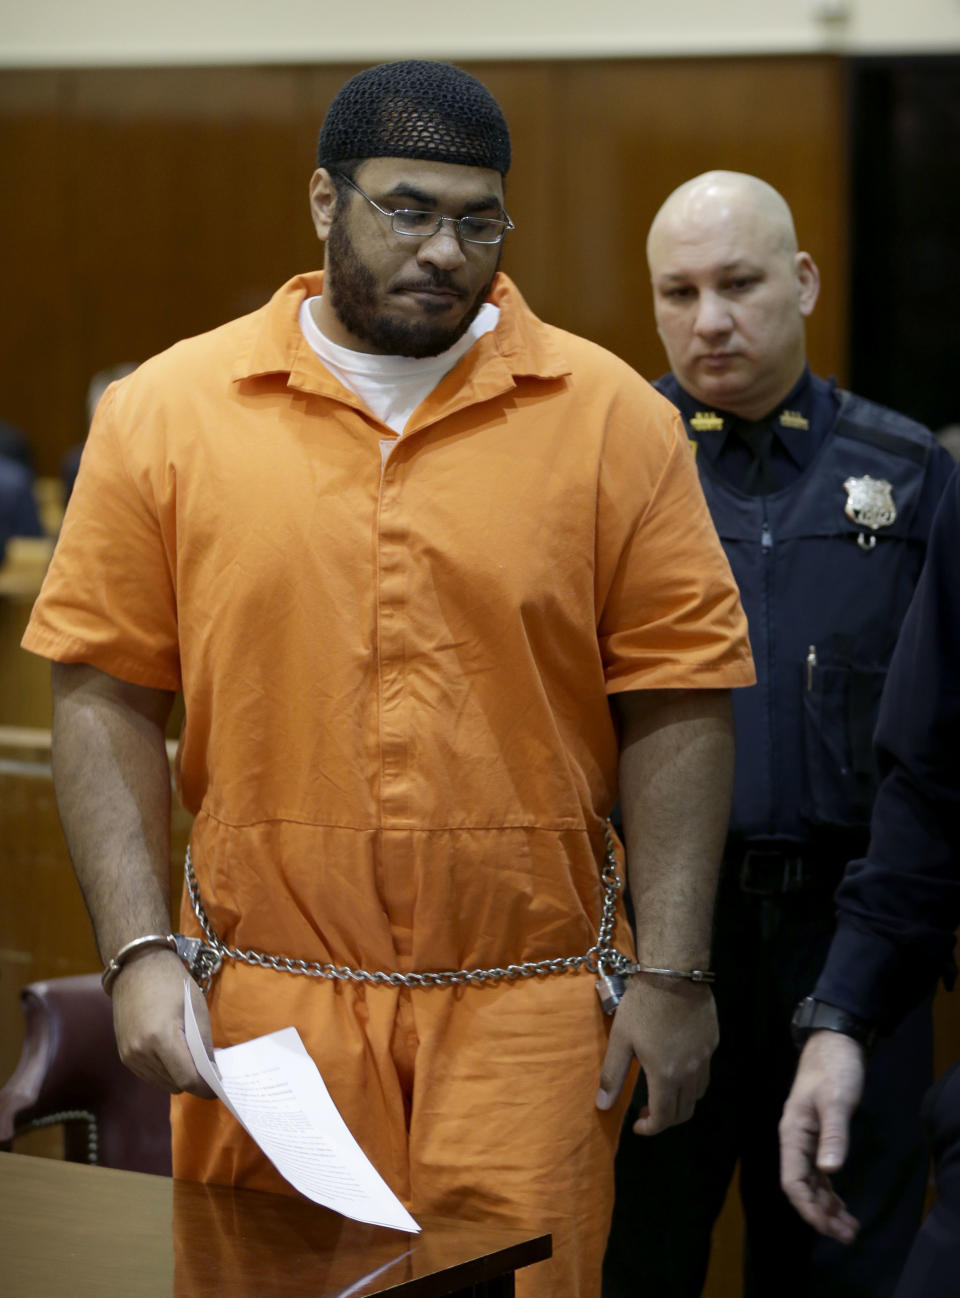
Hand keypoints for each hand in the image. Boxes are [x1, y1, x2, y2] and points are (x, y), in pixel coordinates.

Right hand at [111, 949, 216, 1097]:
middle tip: (209, 1071)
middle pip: (175, 1085)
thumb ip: (204, 1044)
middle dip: (194, 1082)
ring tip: (192, 1060)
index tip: (219, 1088)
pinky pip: (150, 1075)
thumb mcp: (196, 1009)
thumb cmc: (171, 982)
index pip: (187, 1078)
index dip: (205, 1087)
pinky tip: (174, 1056)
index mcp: (160, 1038)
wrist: (136, 966)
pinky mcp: (124, 1055)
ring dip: (179, 1078)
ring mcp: (129, 1055)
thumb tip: (213, 1072)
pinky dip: (165, 1072)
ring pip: (162, 1083)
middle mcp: (141, 1052)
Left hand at [595, 975, 716, 1132]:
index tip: (637, 1125)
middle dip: (665, 1119)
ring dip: (680, 1101)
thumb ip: (612, 1075)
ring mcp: (705, 1057)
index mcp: (666, 1076)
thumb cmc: (642, 1006)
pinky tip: (677, 1064)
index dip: (650, 1129)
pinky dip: (692, 1080)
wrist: (673, 974)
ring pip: (697, 1093)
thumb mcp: (620, 1040)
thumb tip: (602, 1106)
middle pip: (684, 1111)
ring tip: (663, 1090)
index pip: (663, 1118)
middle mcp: (690, 1072)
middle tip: (648, 1111)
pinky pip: (704, 1071)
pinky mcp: (712, 1042)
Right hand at [779, 1030, 865, 1241]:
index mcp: (792, 1133)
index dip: (809, 1208)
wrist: (835, 1042)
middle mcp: (794, 1139)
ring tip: (849, 1226)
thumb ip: (833, 1135)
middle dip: (821, 1214)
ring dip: (826, 1206)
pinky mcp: (817, 1135)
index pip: (793, 1181)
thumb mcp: (836, 1101)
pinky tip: (841, 1202)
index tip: (830, 1227)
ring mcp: (805, 1138)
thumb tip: (829, 1171)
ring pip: (810, 1182)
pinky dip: (829, 1190)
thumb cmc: (834, 1069)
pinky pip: (818, 1172)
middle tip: (848, 1234)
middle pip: (801, 1187)